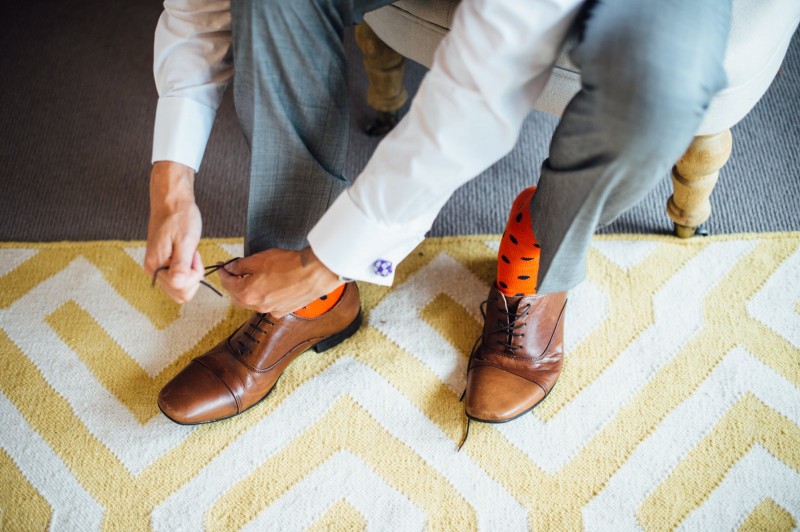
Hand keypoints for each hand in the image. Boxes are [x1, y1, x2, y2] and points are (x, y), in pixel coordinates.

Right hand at [144, 161, 203, 302]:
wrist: (170, 201)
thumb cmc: (179, 216)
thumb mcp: (186, 240)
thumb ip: (182, 265)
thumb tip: (179, 284)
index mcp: (156, 265)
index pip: (181, 289)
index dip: (193, 275)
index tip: (193, 255)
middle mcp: (153, 270)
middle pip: (180, 293)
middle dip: (192, 277)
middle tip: (192, 255)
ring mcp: (156, 268)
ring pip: (179, 288)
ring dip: (190, 274)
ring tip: (188, 253)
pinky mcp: (161, 264)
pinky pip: (177, 278)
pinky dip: (186, 270)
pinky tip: (185, 254)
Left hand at [218, 247, 340, 317]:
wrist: (315, 273)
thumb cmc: (290, 265)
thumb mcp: (259, 259)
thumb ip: (241, 265)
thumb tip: (231, 268)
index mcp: (247, 293)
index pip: (227, 283)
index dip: (223, 273)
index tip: (222, 266)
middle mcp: (257, 306)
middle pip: (237, 296)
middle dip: (233, 284)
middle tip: (235, 271)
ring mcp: (271, 310)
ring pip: (252, 303)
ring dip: (248, 291)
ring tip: (253, 277)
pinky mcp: (283, 311)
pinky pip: (266, 305)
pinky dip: (263, 297)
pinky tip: (270, 286)